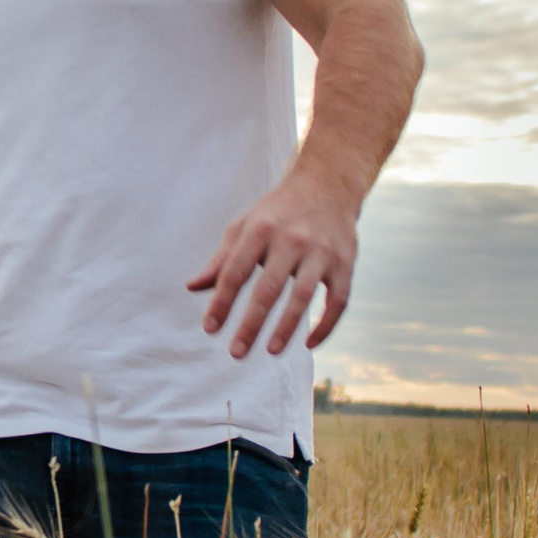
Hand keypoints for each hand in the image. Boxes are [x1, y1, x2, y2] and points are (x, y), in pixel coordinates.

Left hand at [187, 171, 359, 357]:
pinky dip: (326, 325)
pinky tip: (309, 343)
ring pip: (303, 297)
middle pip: (267, 288)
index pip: (235, 272)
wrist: (327, 185)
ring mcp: (321, 251)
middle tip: (236, 352)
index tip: (210, 329)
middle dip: (251, 323)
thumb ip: (221, 259)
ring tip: (270, 351)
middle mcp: (291, 239)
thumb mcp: (244, 226)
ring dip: (286, 327)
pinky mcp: (346, 262)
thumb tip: (192, 287)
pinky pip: (338, 301)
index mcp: (260, 229)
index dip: (221, 302)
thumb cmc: (277, 212)